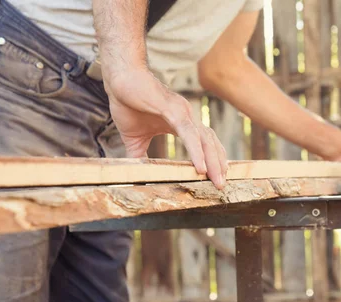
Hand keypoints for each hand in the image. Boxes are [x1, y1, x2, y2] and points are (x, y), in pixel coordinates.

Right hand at [104, 67, 227, 188]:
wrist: (118, 78)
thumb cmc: (128, 103)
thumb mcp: (135, 137)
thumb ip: (140, 155)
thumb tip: (137, 173)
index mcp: (182, 123)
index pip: (204, 144)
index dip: (213, 160)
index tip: (217, 178)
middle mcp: (187, 117)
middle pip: (210, 144)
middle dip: (218, 165)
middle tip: (222, 186)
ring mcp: (182, 112)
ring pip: (204, 140)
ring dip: (212, 161)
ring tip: (217, 180)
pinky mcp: (172, 109)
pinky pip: (188, 133)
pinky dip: (196, 150)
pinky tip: (201, 166)